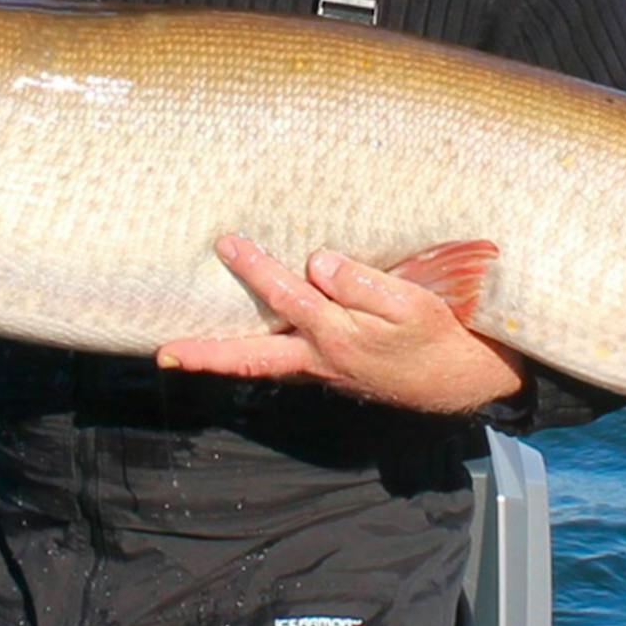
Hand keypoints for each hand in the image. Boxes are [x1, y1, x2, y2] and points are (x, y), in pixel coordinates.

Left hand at [158, 235, 526, 414]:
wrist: (460, 381)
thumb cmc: (439, 337)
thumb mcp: (411, 304)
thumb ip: (361, 283)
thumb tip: (316, 262)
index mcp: (337, 338)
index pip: (286, 296)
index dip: (255, 268)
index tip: (228, 243)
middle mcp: (320, 360)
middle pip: (251, 358)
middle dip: (206, 354)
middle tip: (164, 354)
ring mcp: (323, 371)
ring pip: (263, 364)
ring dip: (224, 358)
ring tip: (184, 351)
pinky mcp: (331, 372)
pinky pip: (283, 362)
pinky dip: (257, 355)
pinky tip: (243, 342)